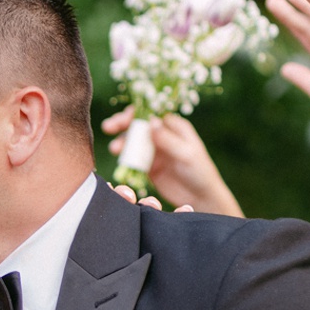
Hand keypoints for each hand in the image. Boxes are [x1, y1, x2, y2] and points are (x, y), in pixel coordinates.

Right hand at [100, 108, 243, 214]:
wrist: (201, 197)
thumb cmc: (200, 172)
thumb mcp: (187, 154)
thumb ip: (168, 139)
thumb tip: (150, 122)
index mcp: (174, 126)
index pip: (152, 112)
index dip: (137, 112)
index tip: (125, 117)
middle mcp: (162, 135)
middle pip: (138, 124)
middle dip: (122, 123)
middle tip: (108, 127)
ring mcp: (154, 150)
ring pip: (133, 141)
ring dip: (122, 142)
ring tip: (114, 149)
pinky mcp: (148, 166)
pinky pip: (133, 159)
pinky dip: (125, 158)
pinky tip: (120, 161)